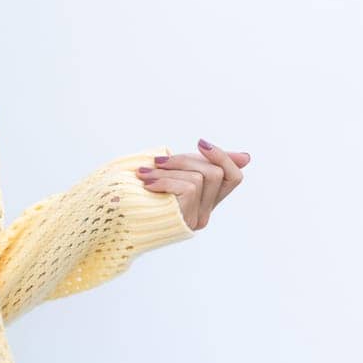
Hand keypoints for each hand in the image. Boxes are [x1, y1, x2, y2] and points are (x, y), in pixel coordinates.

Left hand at [135, 139, 249, 230]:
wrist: (115, 217)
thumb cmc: (140, 192)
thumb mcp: (172, 173)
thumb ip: (200, 164)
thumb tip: (247, 156)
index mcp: (204, 201)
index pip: (234, 178)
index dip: (223, 157)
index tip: (200, 143)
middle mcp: (204, 213)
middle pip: (215, 172)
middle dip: (184, 159)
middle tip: (156, 161)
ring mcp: (196, 219)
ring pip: (200, 178)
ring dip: (169, 170)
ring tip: (144, 173)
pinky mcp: (186, 220)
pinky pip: (188, 188)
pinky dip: (165, 180)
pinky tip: (146, 184)